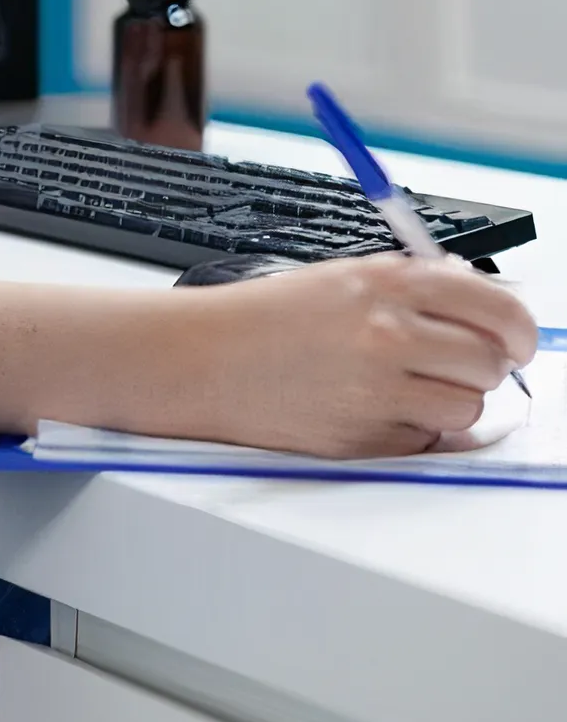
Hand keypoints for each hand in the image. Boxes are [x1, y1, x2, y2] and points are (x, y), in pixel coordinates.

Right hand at [192, 253, 537, 457]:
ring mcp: (377, 391)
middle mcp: (387, 335)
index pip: (495, 306)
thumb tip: (481, 302)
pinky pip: (424, 443)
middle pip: (490, 363)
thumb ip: (413, 286)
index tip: (518, 339)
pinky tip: (371, 407)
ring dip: (447, 401)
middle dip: (483, 365)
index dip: (518, 328)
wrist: (204, 359)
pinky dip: (411, 431)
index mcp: (386, 285)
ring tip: (402, 386)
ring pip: (465, 409)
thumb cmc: (265, 318)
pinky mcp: (364, 440)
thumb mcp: (341, 278)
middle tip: (456, 362)